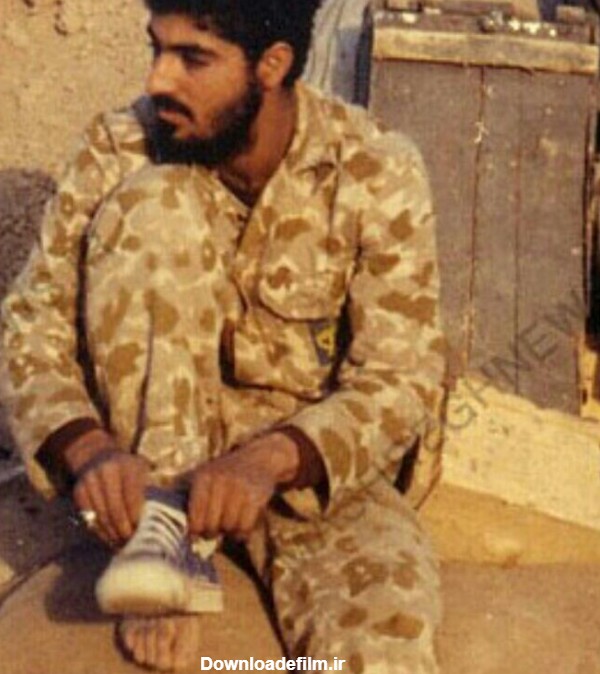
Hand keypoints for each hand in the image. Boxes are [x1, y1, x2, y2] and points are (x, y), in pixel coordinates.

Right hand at [64, 430, 149, 544]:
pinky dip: (100, 531)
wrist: (98, 456)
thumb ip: (152, 487)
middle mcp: (106, 471)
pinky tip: (110, 538)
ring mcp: (90, 481)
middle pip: (115, 509)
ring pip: (102, 516)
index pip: (132, 497)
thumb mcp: (142, 469)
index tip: (143, 531)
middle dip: (124, 530)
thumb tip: (165, 516)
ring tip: (123, 544)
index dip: (137, 517)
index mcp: (127, 465)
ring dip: (113, 534)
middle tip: (133, 542)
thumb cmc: (129, 468)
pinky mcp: (79, 491)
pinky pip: (89, 517)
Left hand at [188, 432, 298, 540]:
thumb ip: (194, 502)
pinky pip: (245, 527)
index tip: (200, 532)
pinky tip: (242, 524)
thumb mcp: (206, 478)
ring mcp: (239, 487)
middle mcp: (220, 480)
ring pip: (229, 527)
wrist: (259, 458)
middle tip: (216, 529)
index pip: (194, 519)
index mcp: (203, 477)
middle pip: (211, 526)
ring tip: (230, 522)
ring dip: (230, 531)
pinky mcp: (256, 495)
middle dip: (213, 532)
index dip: (196, 531)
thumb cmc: (226, 475)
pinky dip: (243, 532)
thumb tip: (191, 537)